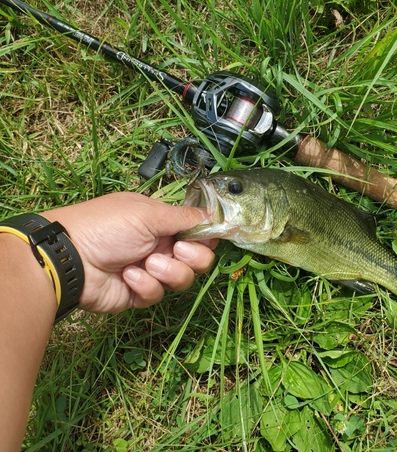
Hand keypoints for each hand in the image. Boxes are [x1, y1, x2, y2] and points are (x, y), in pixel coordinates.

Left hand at [42, 192, 216, 313]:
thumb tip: (213, 214)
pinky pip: (158, 294)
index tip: (208, 238)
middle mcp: (160, 245)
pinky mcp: (139, 293)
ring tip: (146, 264)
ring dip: (167, 271)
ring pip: (182, 279)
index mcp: (162, 222)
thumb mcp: (148, 214)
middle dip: (193, 256)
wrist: (71, 259)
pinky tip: (127, 276)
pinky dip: (145, 285)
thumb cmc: (109, 227)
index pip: (197, 231)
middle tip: (178, 250)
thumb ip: (184, 217)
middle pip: (198, 258)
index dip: (206, 237)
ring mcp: (150, 270)